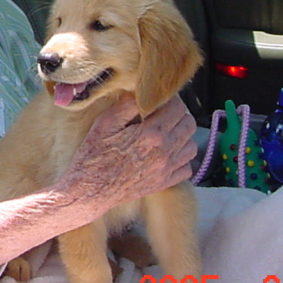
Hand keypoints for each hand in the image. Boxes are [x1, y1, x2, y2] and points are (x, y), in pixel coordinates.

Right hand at [59, 95, 196, 212]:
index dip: (170, 99)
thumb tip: (142, 92)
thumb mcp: (105, 123)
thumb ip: (128, 105)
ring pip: (191, 145)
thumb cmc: (94, 155)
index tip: (160, 99)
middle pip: (189, 124)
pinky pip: (187, 167)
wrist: (90, 189)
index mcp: (151, 134)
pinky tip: (166, 152)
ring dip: (182, 135)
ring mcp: (166, 170)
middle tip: (163, 112)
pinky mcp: (165, 183)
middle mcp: (164, 152)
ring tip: (165, 132)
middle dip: (179, 114)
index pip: (177, 108)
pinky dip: (181, 157)